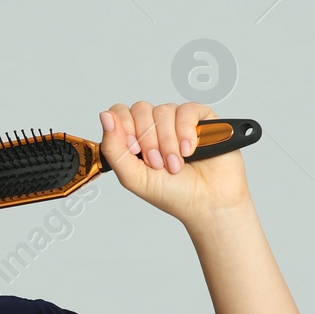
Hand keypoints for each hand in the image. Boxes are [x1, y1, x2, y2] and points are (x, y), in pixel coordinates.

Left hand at [98, 102, 252, 224]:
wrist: (209, 204)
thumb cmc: (174, 195)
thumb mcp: (133, 177)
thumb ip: (113, 148)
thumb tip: (105, 116)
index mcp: (137, 139)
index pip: (120, 112)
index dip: (124, 127)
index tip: (133, 149)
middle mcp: (156, 128)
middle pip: (141, 109)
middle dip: (148, 140)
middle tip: (158, 164)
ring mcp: (178, 122)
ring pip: (163, 110)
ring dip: (168, 142)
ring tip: (176, 164)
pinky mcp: (202, 120)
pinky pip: (187, 110)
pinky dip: (186, 131)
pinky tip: (189, 150)